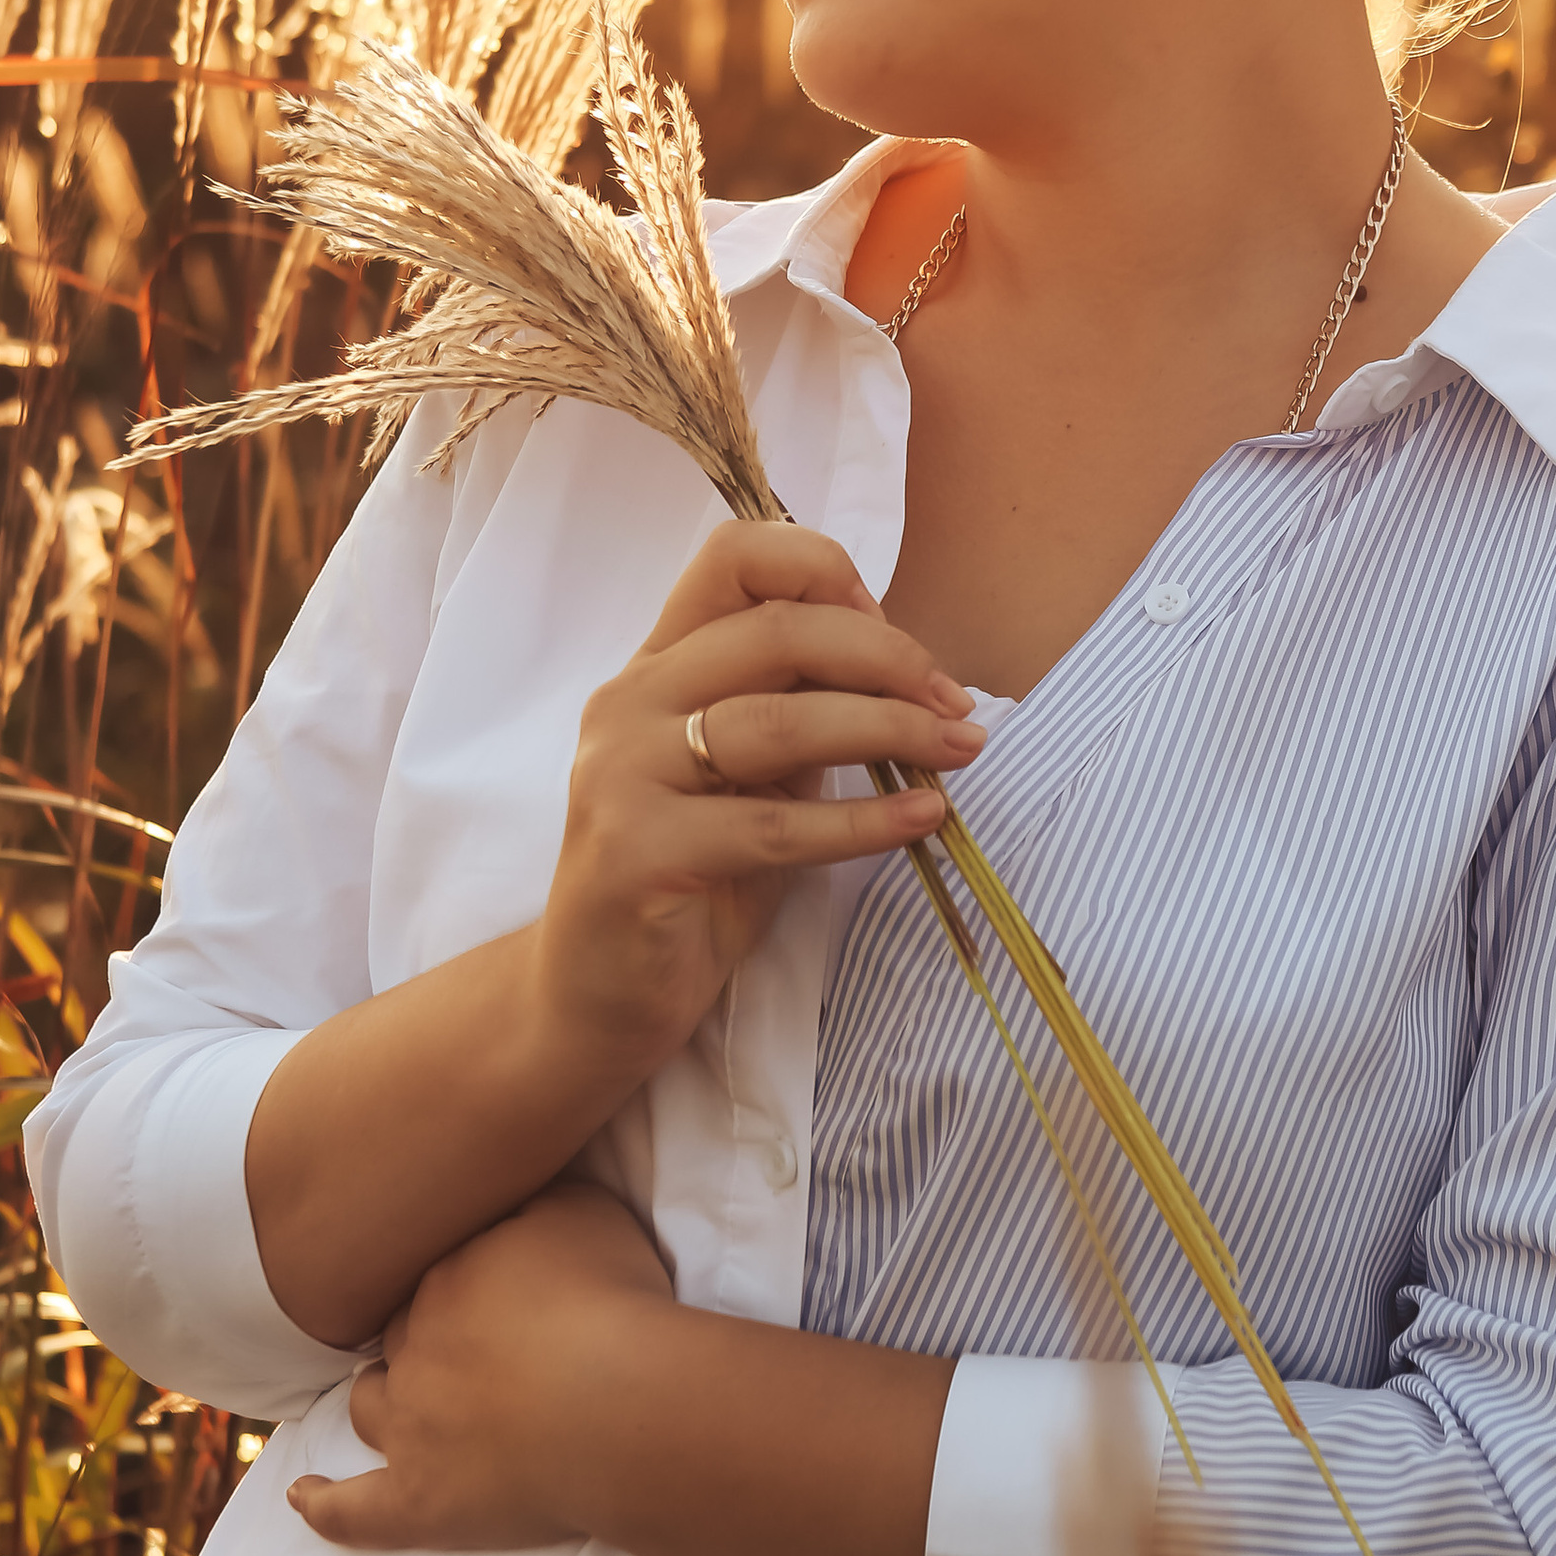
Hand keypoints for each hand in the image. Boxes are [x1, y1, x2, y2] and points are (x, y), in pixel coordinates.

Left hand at [286, 1181, 676, 1554]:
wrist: (619, 1403)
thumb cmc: (611, 1299)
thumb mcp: (583, 1209)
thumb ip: (537, 1193)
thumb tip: (512, 1183)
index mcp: (447, 1280)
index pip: (438, 1273)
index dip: (464, 1280)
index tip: (495, 1287)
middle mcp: (414, 1349)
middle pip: (402, 1336)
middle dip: (423, 1337)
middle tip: (467, 1345)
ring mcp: (410, 1430)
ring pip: (371, 1404)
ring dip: (377, 1396)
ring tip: (390, 1396)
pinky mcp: (420, 1503)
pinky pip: (354, 1512)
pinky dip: (324, 1505)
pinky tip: (301, 1496)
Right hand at [532, 518, 981, 1081]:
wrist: (596, 996)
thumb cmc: (693, 881)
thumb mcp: (751, 777)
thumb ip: (800, 710)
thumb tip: (913, 669)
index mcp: (657, 665)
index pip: (733, 558)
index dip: (825, 574)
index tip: (895, 635)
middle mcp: (630, 702)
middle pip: (775, 630)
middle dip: (887, 657)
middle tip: (956, 702)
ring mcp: (623, 773)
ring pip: (781, 721)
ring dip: (890, 729)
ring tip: (959, 752)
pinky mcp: (637, 851)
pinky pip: (774, 825)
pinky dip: (863, 821)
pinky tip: (922, 820)